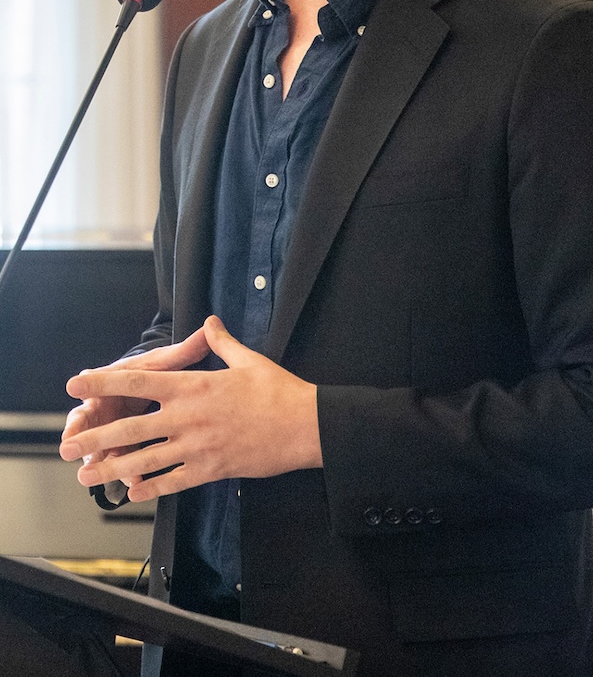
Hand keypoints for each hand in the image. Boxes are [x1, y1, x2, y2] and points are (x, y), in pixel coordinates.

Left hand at [59, 316, 321, 501]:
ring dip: (113, 468)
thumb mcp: (247, 359)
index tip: (77, 383)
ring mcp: (198, 445)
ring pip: (146, 459)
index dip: (104, 381)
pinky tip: (134, 492)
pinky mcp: (211, 469)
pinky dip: (152, 487)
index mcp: (193, 385)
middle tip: (68, 445)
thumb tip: (210, 322)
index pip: (139, 380)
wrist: (304, 425)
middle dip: (96, 436)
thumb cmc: (277, 390)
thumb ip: (221, 343)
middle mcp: (188, 415)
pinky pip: (174, 480)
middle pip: (132, 426)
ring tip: (88, 475)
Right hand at [61, 328, 210, 485]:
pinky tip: (132, 484)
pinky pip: (120, 463)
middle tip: (69, 444)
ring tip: (93, 473)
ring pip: (100, 447)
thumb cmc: (157, 373)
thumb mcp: (169, 362)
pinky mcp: (122, 449)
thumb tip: (209, 327)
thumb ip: (186, 350)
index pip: (98, 379)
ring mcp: (112, 429)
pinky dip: (125, 473)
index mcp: (115, 380)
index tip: (74, 386)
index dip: (88, 383)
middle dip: (78, 433)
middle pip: (87, 419)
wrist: (154, 390)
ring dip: (97, 460)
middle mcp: (107, 404)